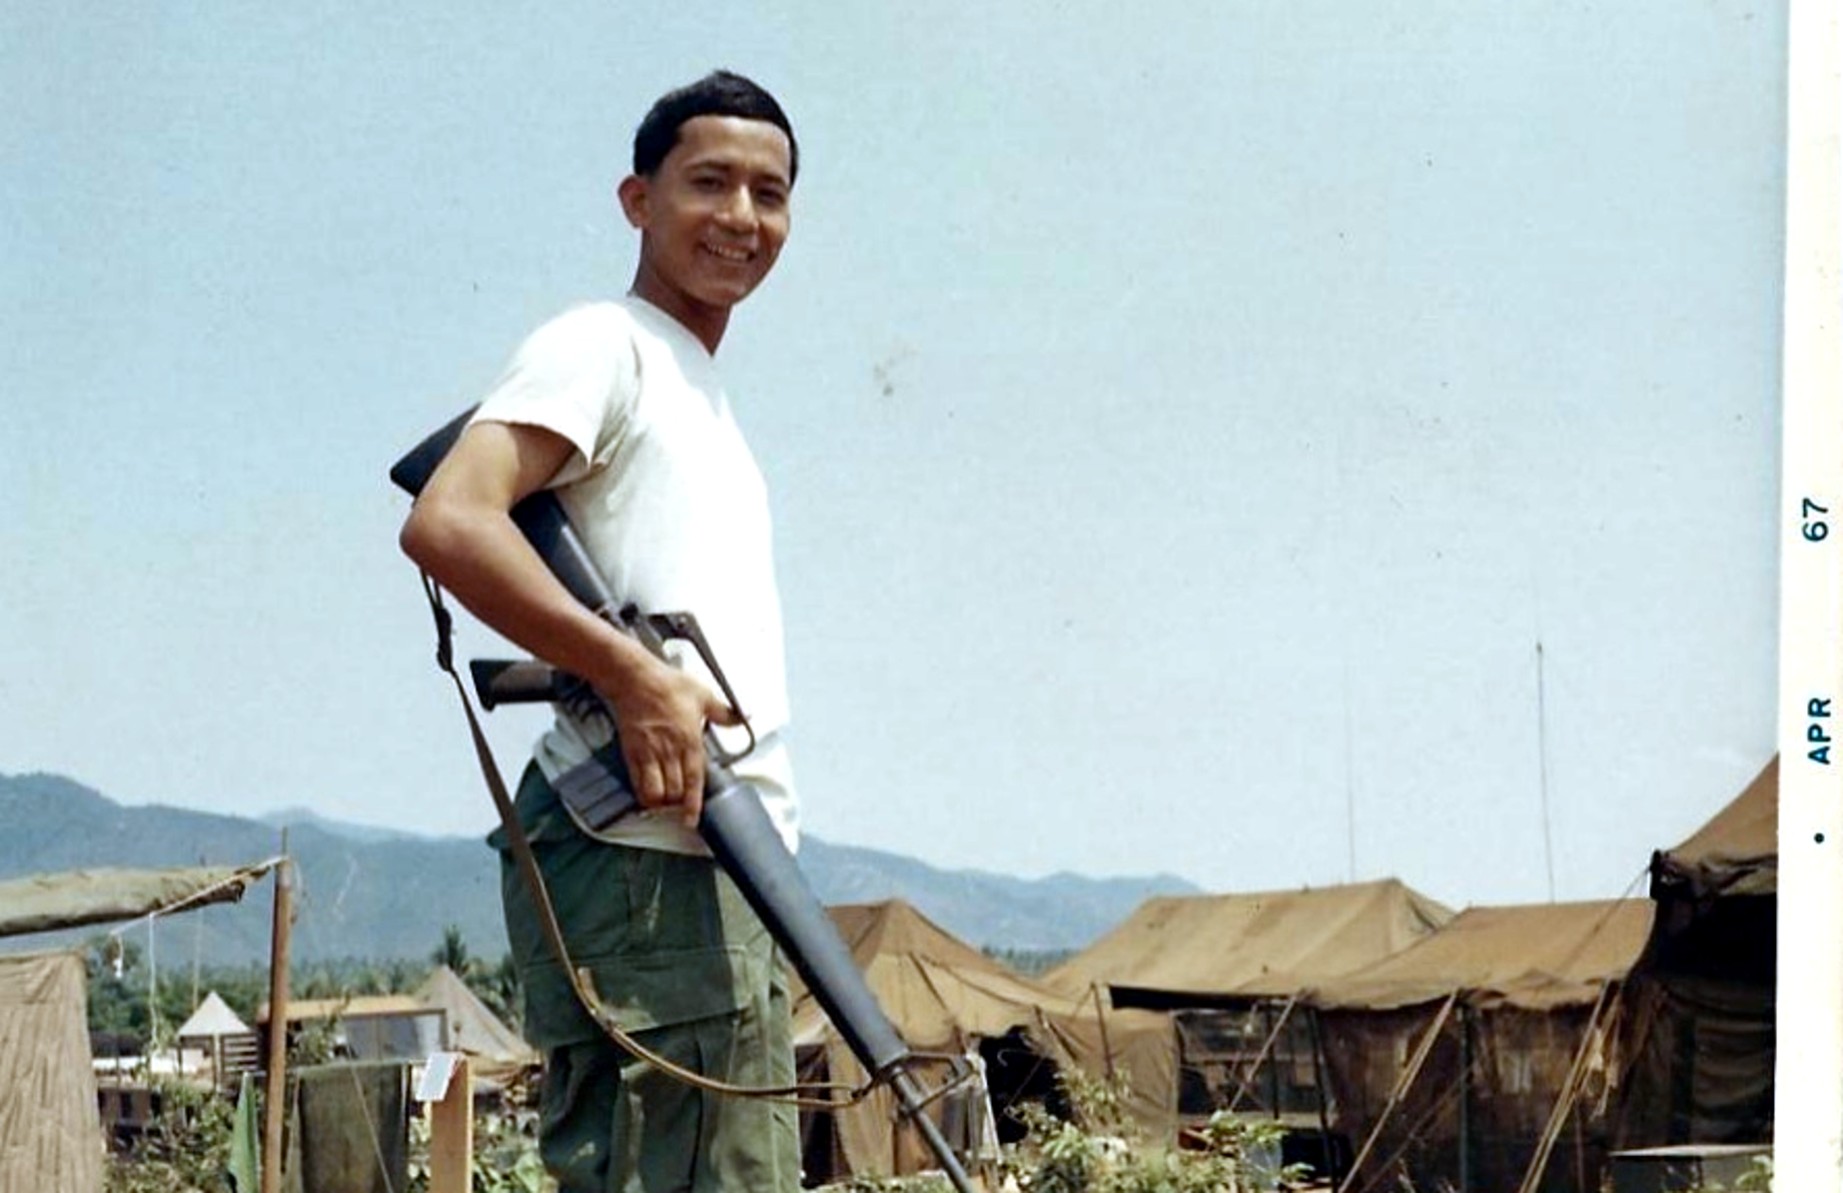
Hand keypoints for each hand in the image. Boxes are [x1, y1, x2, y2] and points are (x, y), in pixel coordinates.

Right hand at [601, 660, 742, 827]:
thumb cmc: (668, 685)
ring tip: (665, 803)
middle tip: (680, 808)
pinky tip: (647, 796)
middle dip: (677, 805)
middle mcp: (670, 751)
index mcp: (690, 740)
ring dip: (660, 803)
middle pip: (674, 792)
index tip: (691, 820)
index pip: (694, 782)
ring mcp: (649, 753)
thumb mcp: (703, 695)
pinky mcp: (631, 752)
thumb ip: (725, 712)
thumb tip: (744, 717)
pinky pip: (637, 782)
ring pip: (654, 792)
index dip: (693, 805)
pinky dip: (642, 794)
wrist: (635, 679)